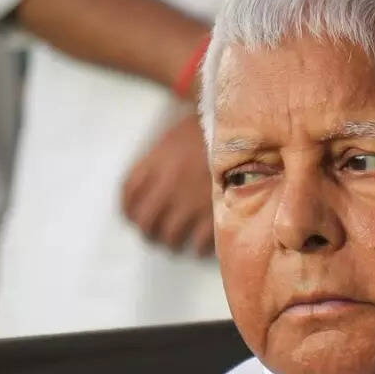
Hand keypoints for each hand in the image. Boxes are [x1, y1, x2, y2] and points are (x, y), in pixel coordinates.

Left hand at [121, 113, 214, 256]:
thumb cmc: (213, 127)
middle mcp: (168, 185)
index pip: (128, 192)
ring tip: (178, 241)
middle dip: (148, 230)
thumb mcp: (179, 132)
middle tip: (155, 233)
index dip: (127, 208)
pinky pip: (200, 242)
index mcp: (157, 162)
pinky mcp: (215, 214)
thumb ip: (162, 155)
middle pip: (145, 220)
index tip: (132, 214)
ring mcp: (191, 202)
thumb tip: (152, 177)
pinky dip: (199, 246)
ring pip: (170, 235)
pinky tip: (201, 244)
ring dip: (171, 241)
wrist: (247, 129)